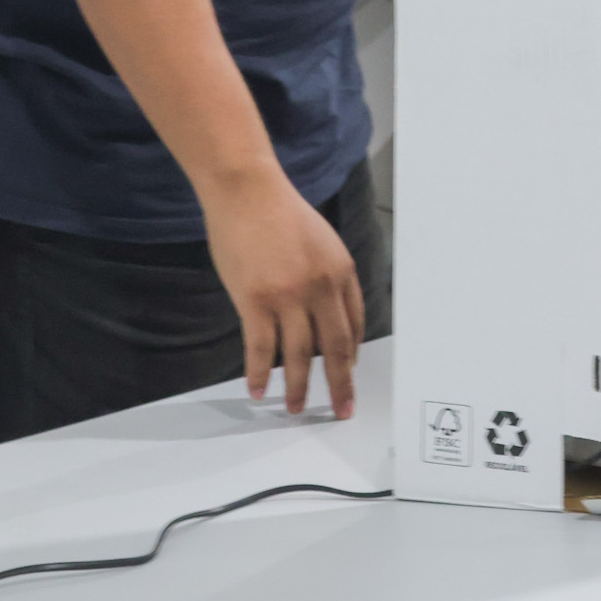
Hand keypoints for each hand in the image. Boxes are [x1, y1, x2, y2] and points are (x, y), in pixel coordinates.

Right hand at [202, 167, 363, 418]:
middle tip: (341, 409)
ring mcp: (287, 296)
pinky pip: (260, 349)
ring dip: (297, 388)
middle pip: (334, 349)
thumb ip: (329, 279)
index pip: (354, 325)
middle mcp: (320, 287)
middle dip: (339, 385)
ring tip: (296, 408)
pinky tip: (258, 389)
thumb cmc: (281, 214)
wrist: (246, 191)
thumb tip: (328, 319)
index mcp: (342, 271)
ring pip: (297, 357)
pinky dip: (259, 373)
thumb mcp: (322, 242)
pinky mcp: (255, 301)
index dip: (351, 355)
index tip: (347, 375)